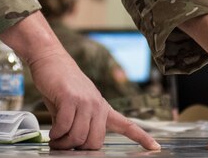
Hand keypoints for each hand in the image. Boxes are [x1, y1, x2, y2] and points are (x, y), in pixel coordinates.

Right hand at [1, 13, 158, 150]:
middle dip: (77, 148)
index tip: (156, 147)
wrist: (51, 60)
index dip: (142, 138)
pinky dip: (57, 134)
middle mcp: (98, 105)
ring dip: (63, 143)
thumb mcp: (75, 107)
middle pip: (94, 142)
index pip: (127, 125)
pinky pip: (65, 127)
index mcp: (103, 108)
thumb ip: (79, 123)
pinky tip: (53, 132)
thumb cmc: (61, 85)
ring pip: (78, 136)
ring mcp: (86, 101)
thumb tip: (73, 144)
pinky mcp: (71, 98)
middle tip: (63, 144)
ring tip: (56, 138)